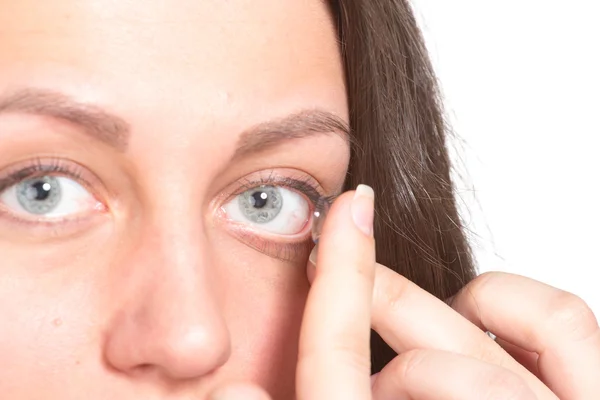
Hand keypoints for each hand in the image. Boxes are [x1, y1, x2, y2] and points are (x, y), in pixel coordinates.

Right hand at [211, 187, 599, 398]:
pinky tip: (479, 317)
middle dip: (371, 297)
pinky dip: (509, 300)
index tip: (344, 215)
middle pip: (410, 362)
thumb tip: (238, 392)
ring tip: (420, 335)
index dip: (340, 282)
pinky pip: (554, 318)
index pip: (338, 366)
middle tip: (354, 260)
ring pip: (472, 341)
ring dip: (434, 322)